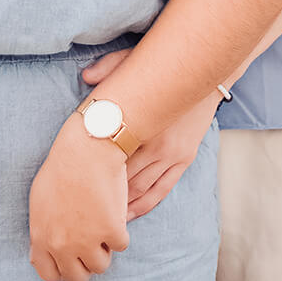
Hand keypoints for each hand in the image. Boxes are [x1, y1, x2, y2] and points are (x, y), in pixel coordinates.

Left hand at [28, 114, 129, 280]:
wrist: (87, 148)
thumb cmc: (62, 167)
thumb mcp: (40, 201)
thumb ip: (40, 231)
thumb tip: (39, 255)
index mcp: (42, 238)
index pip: (49, 275)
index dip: (62, 268)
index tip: (71, 258)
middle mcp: (63, 245)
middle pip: (77, 278)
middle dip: (85, 264)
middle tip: (91, 244)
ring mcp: (88, 240)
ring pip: (101, 266)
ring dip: (104, 248)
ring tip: (102, 224)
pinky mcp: (112, 231)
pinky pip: (121, 245)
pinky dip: (121, 231)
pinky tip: (114, 211)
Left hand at [81, 49, 218, 219]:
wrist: (204, 72)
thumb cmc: (164, 67)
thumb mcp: (134, 61)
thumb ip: (109, 67)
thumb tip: (86, 76)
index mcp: (142, 124)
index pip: (112, 158)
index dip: (94, 176)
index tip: (77, 186)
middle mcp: (158, 145)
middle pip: (125, 180)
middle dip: (106, 198)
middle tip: (85, 211)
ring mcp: (173, 155)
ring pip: (142, 190)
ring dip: (123, 207)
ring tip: (104, 219)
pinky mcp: (184, 158)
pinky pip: (162, 189)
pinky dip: (144, 204)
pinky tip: (130, 213)